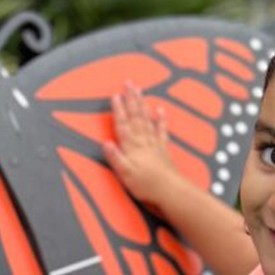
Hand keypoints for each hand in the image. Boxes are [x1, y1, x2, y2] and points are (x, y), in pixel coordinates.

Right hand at [103, 81, 183, 207]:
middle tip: (129, 83)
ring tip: (140, 90)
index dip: (119, 110)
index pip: (123, 125)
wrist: (170, 191)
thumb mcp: (125, 174)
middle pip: (135, 116)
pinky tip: (160, 110)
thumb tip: (105, 142)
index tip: (116, 95)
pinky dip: (161, 119)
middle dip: (131, 99)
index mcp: (131, 147)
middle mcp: (142, 142)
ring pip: (146, 119)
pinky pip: (161, 131)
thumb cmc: (145, 185)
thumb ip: (115, 158)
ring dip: (142, 104)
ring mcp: (154, 144)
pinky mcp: (163, 150)